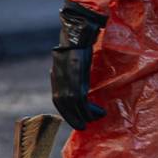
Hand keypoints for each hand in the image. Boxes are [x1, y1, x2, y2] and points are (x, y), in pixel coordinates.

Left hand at [50, 0, 107, 129]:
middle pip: (63, 105)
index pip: (58, 100)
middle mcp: (59, 78)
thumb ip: (71, 72)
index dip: (66, 112)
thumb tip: (78, 83)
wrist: (80, 31)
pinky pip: (81, 100)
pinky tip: (100, 111)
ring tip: (96, 118)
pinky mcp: (77, 76)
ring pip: (73, 105)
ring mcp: (67, 77)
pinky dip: (90, 109)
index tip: (76, 119)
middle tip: (84, 126)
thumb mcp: (72, 61)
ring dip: (85, 115)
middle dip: (74, 118)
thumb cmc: (79, 44)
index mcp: (57, 74)